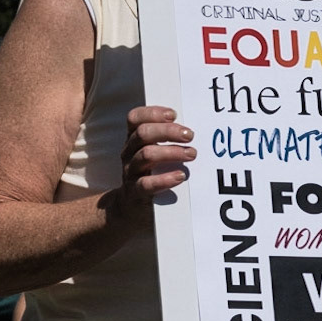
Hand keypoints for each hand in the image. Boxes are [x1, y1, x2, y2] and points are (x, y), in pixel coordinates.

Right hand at [115, 105, 195, 221]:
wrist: (130, 208)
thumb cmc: (151, 174)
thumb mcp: (155, 154)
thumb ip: (167, 141)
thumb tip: (192, 131)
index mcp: (134, 140)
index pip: (135, 118)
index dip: (152, 113)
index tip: (173, 115)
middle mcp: (129, 153)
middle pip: (142, 134)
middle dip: (167, 131)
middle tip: (190, 135)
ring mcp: (131, 172)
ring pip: (146, 155)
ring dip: (171, 152)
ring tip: (192, 154)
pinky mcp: (135, 192)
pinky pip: (146, 184)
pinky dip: (165, 179)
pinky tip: (180, 176)